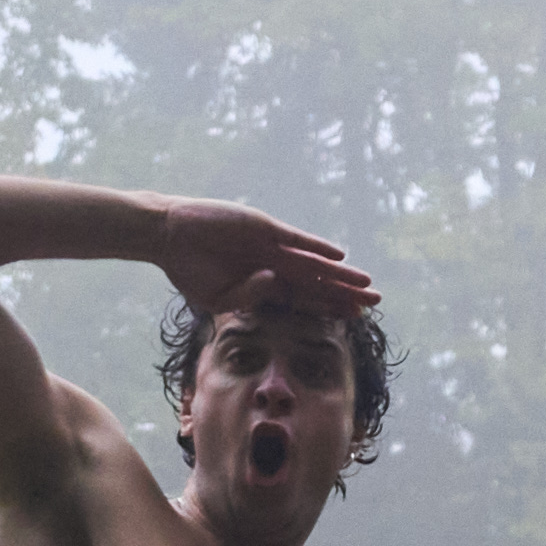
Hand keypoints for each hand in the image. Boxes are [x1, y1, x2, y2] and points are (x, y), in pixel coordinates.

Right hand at [144, 196, 372, 318]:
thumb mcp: (216, 299)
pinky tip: (338, 256)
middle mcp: (274, 265)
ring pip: (314, 264)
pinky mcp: (263, 227)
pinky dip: (317, 247)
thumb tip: (272, 282)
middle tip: (376, 301)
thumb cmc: (188, 270)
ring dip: (340, 274)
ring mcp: (271, 246)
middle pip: (318, 283)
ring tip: (367, 283)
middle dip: (346, 292)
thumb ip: (246, 298)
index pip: (306, 300)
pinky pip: (295, 240)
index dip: (331, 308)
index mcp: (264, 285)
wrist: (168, 236)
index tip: (356, 318)